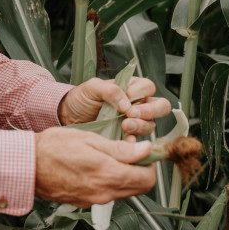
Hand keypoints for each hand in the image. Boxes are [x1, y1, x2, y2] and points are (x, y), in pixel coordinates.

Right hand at [35, 127, 156, 205]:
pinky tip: (97, 167)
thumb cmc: (52, 149)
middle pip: (139, 188)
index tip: (144, 151)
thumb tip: (145, 150)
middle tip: (130, 152)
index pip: (147, 179)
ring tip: (111, 157)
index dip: (150, 164)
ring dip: (125, 176)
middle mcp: (103, 193)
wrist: (27, 166)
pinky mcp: (84, 202)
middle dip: (140, 170)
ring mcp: (93, 200)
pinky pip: (107, 194)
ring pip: (124, 192)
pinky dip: (110, 182)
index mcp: (108, 175)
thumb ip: (120, 149)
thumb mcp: (90, 139)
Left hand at [57, 76, 171, 140]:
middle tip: (132, 113)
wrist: (68, 116)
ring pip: (151, 125)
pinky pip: (138, 142)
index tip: (127, 97)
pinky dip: (134, 142)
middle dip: (150, 111)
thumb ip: (110, 89)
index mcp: (131, 88)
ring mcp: (134, 122)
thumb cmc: (82, 99)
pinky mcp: (126, 138)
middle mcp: (137, 105)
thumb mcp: (92, 87)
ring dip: (141, 126)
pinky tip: (125, 140)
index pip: (148, 87)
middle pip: (160, 107)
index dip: (140, 92)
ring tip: (125, 126)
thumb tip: (125, 101)